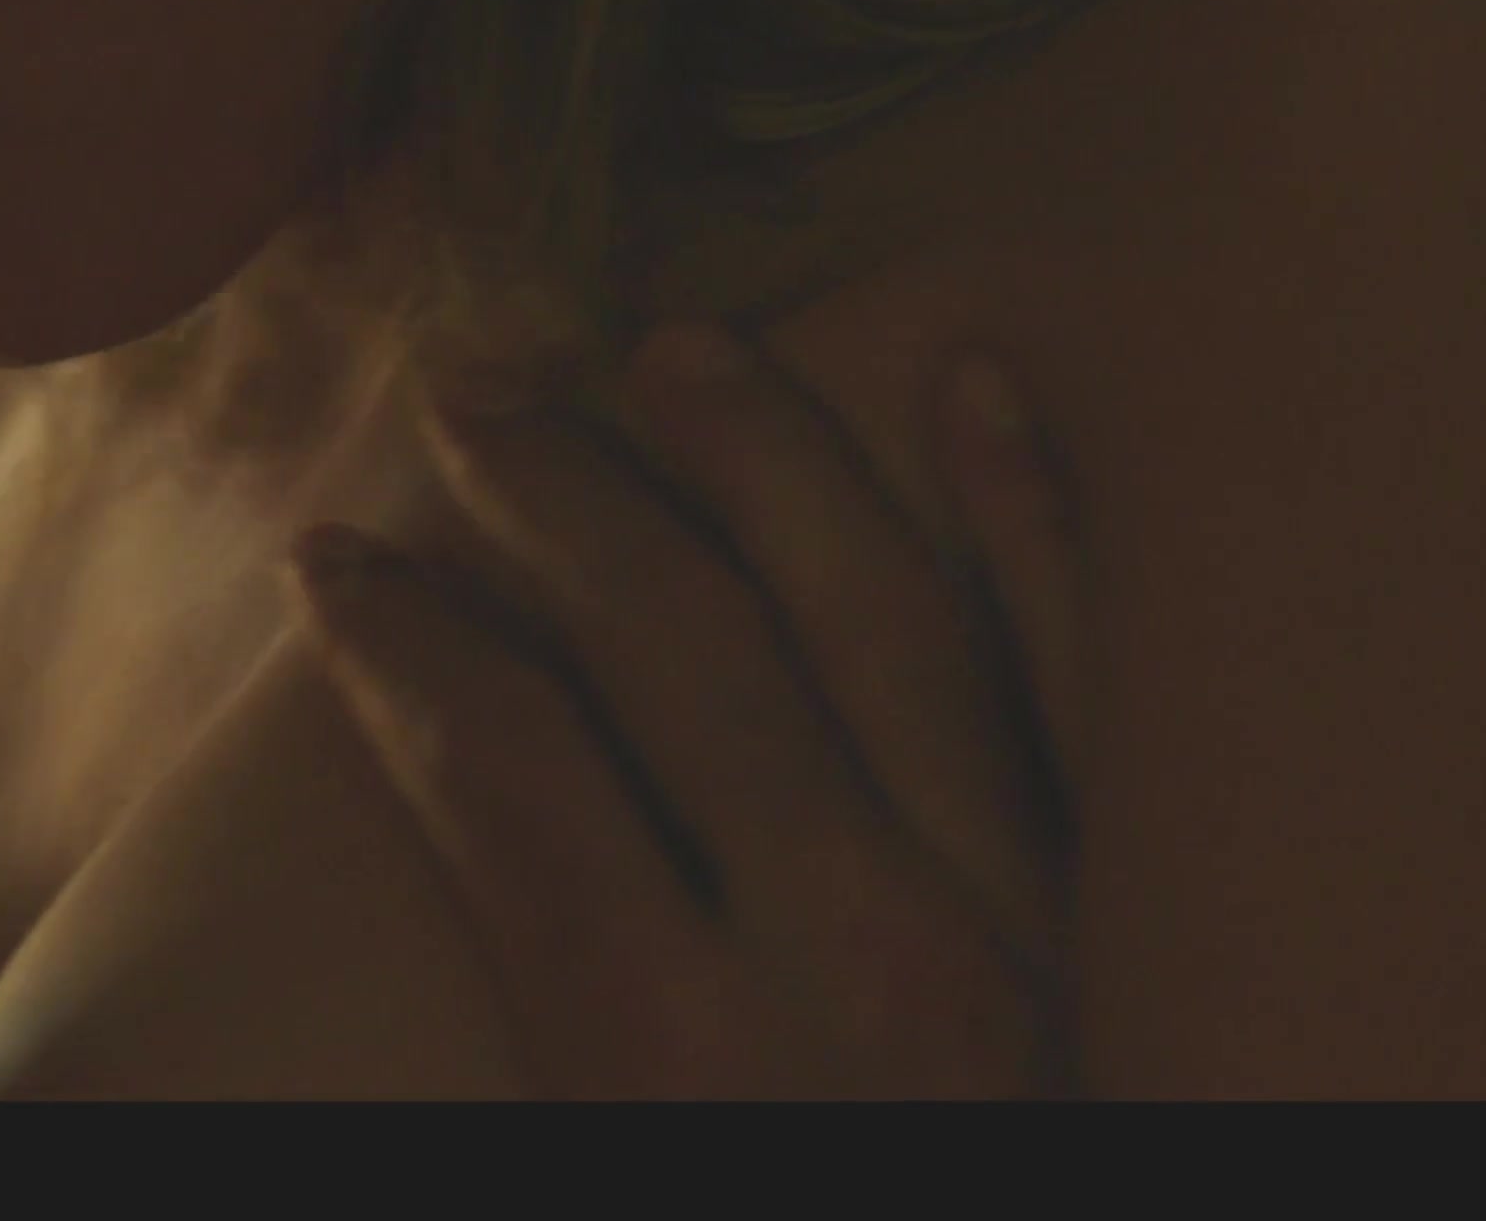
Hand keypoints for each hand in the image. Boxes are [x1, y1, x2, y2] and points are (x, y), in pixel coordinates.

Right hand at [293, 325, 1083, 1097]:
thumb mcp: (605, 1164)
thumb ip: (533, 1009)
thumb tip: (430, 838)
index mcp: (677, 1059)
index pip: (501, 767)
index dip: (396, 644)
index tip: (331, 559)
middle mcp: (860, 954)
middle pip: (679, 645)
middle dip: (553, 496)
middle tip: (468, 392)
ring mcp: (1035, 922)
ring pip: (887, 615)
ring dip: (769, 455)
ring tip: (677, 347)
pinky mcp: (1154, 923)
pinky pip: (1096, 685)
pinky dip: (1035, 524)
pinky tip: (977, 388)